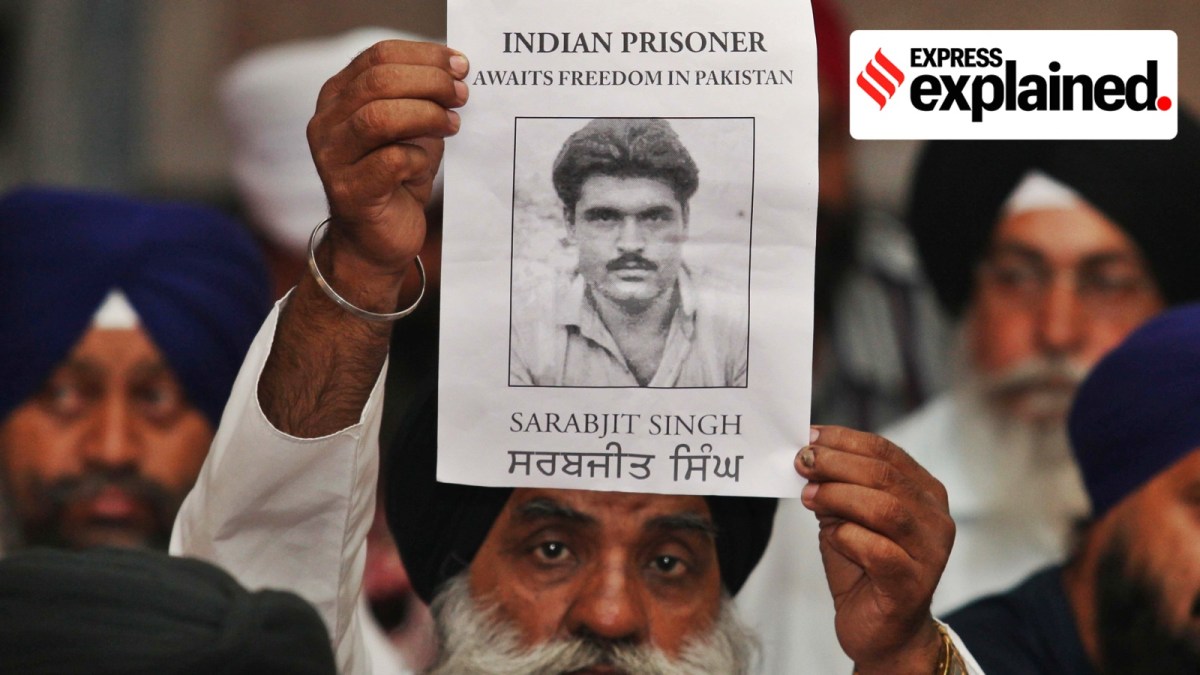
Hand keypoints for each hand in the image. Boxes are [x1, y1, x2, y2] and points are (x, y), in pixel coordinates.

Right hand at [307, 40, 467, 279]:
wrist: (377, 240)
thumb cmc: (398, 179)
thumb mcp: (412, 129)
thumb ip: (423, 99)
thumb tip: (457, 72)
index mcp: (339, 96)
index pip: (378, 56)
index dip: (424, 56)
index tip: (460, 65)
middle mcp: (327, 122)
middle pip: (377, 81)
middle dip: (429, 82)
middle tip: (461, 95)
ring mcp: (332, 157)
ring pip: (378, 118)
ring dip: (425, 116)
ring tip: (452, 124)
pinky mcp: (349, 192)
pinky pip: (389, 162)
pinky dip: (417, 158)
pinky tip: (426, 166)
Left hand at [795, 426, 953, 674]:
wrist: (882, 630)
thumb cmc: (865, 568)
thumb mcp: (847, 518)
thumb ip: (836, 489)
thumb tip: (806, 457)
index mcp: (924, 492)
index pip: (886, 452)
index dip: (844, 440)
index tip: (809, 437)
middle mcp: (935, 518)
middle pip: (885, 475)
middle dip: (836, 464)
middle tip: (801, 463)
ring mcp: (930, 552)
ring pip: (885, 509)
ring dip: (839, 497)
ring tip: (809, 497)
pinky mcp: (913, 584)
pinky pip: (879, 551)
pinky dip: (848, 537)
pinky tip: (830, 536)